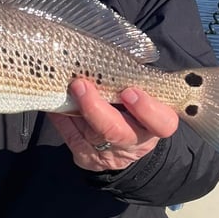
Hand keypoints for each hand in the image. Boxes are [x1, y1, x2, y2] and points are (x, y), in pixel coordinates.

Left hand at [47, 78, 178, 170]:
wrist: (126, 141)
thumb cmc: (135, 105)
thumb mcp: (144, 93)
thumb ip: (133, 79)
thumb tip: (107, 58)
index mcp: (157, 124)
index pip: (161, 122)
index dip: (146, 108)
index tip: (129, 91)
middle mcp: (135, 142)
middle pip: (115, 131)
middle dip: (95, 107)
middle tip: (80, 84)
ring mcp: (110, 154)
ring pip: (88, 135)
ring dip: (74, 108)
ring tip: (65, 87)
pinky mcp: (88, 159)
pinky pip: (71, 138)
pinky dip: (62, 119)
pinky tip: (57, 103)